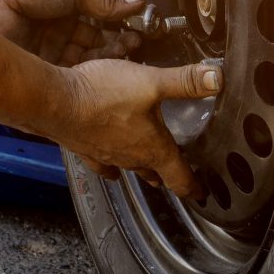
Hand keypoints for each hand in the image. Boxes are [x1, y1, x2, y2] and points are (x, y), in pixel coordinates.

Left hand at [0, 0, 146, 65]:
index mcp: (64, 5)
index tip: (136, 33)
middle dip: (114, 47)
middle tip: (132, 48)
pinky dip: (82, 75)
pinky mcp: (36, 66)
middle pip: (92, 45)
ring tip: (120, 59)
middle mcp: (55, 28)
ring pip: (81, 62)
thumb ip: (106, 1)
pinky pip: (64, 75)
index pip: (98, 22)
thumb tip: (138, 1)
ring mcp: (45, 49)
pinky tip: (97, 73)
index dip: (117, 29)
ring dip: (101, 61)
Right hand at [51, 58, 222, 198]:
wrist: (56, 101)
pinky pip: (102, 162)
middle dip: (169, 176)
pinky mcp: (85, 148)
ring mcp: (106, 156)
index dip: (195, 187)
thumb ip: (184, 81)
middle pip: (156, 174)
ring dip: (141, 167)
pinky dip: (110, 162)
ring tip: (149, 168)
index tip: (201, 194)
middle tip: (179, 176)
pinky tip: (109, 161)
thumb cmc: (101, 95)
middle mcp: (131, 158)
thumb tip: (217, 79)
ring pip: (130, 168)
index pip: (180, 178)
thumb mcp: (151, 82)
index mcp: (153, 149)